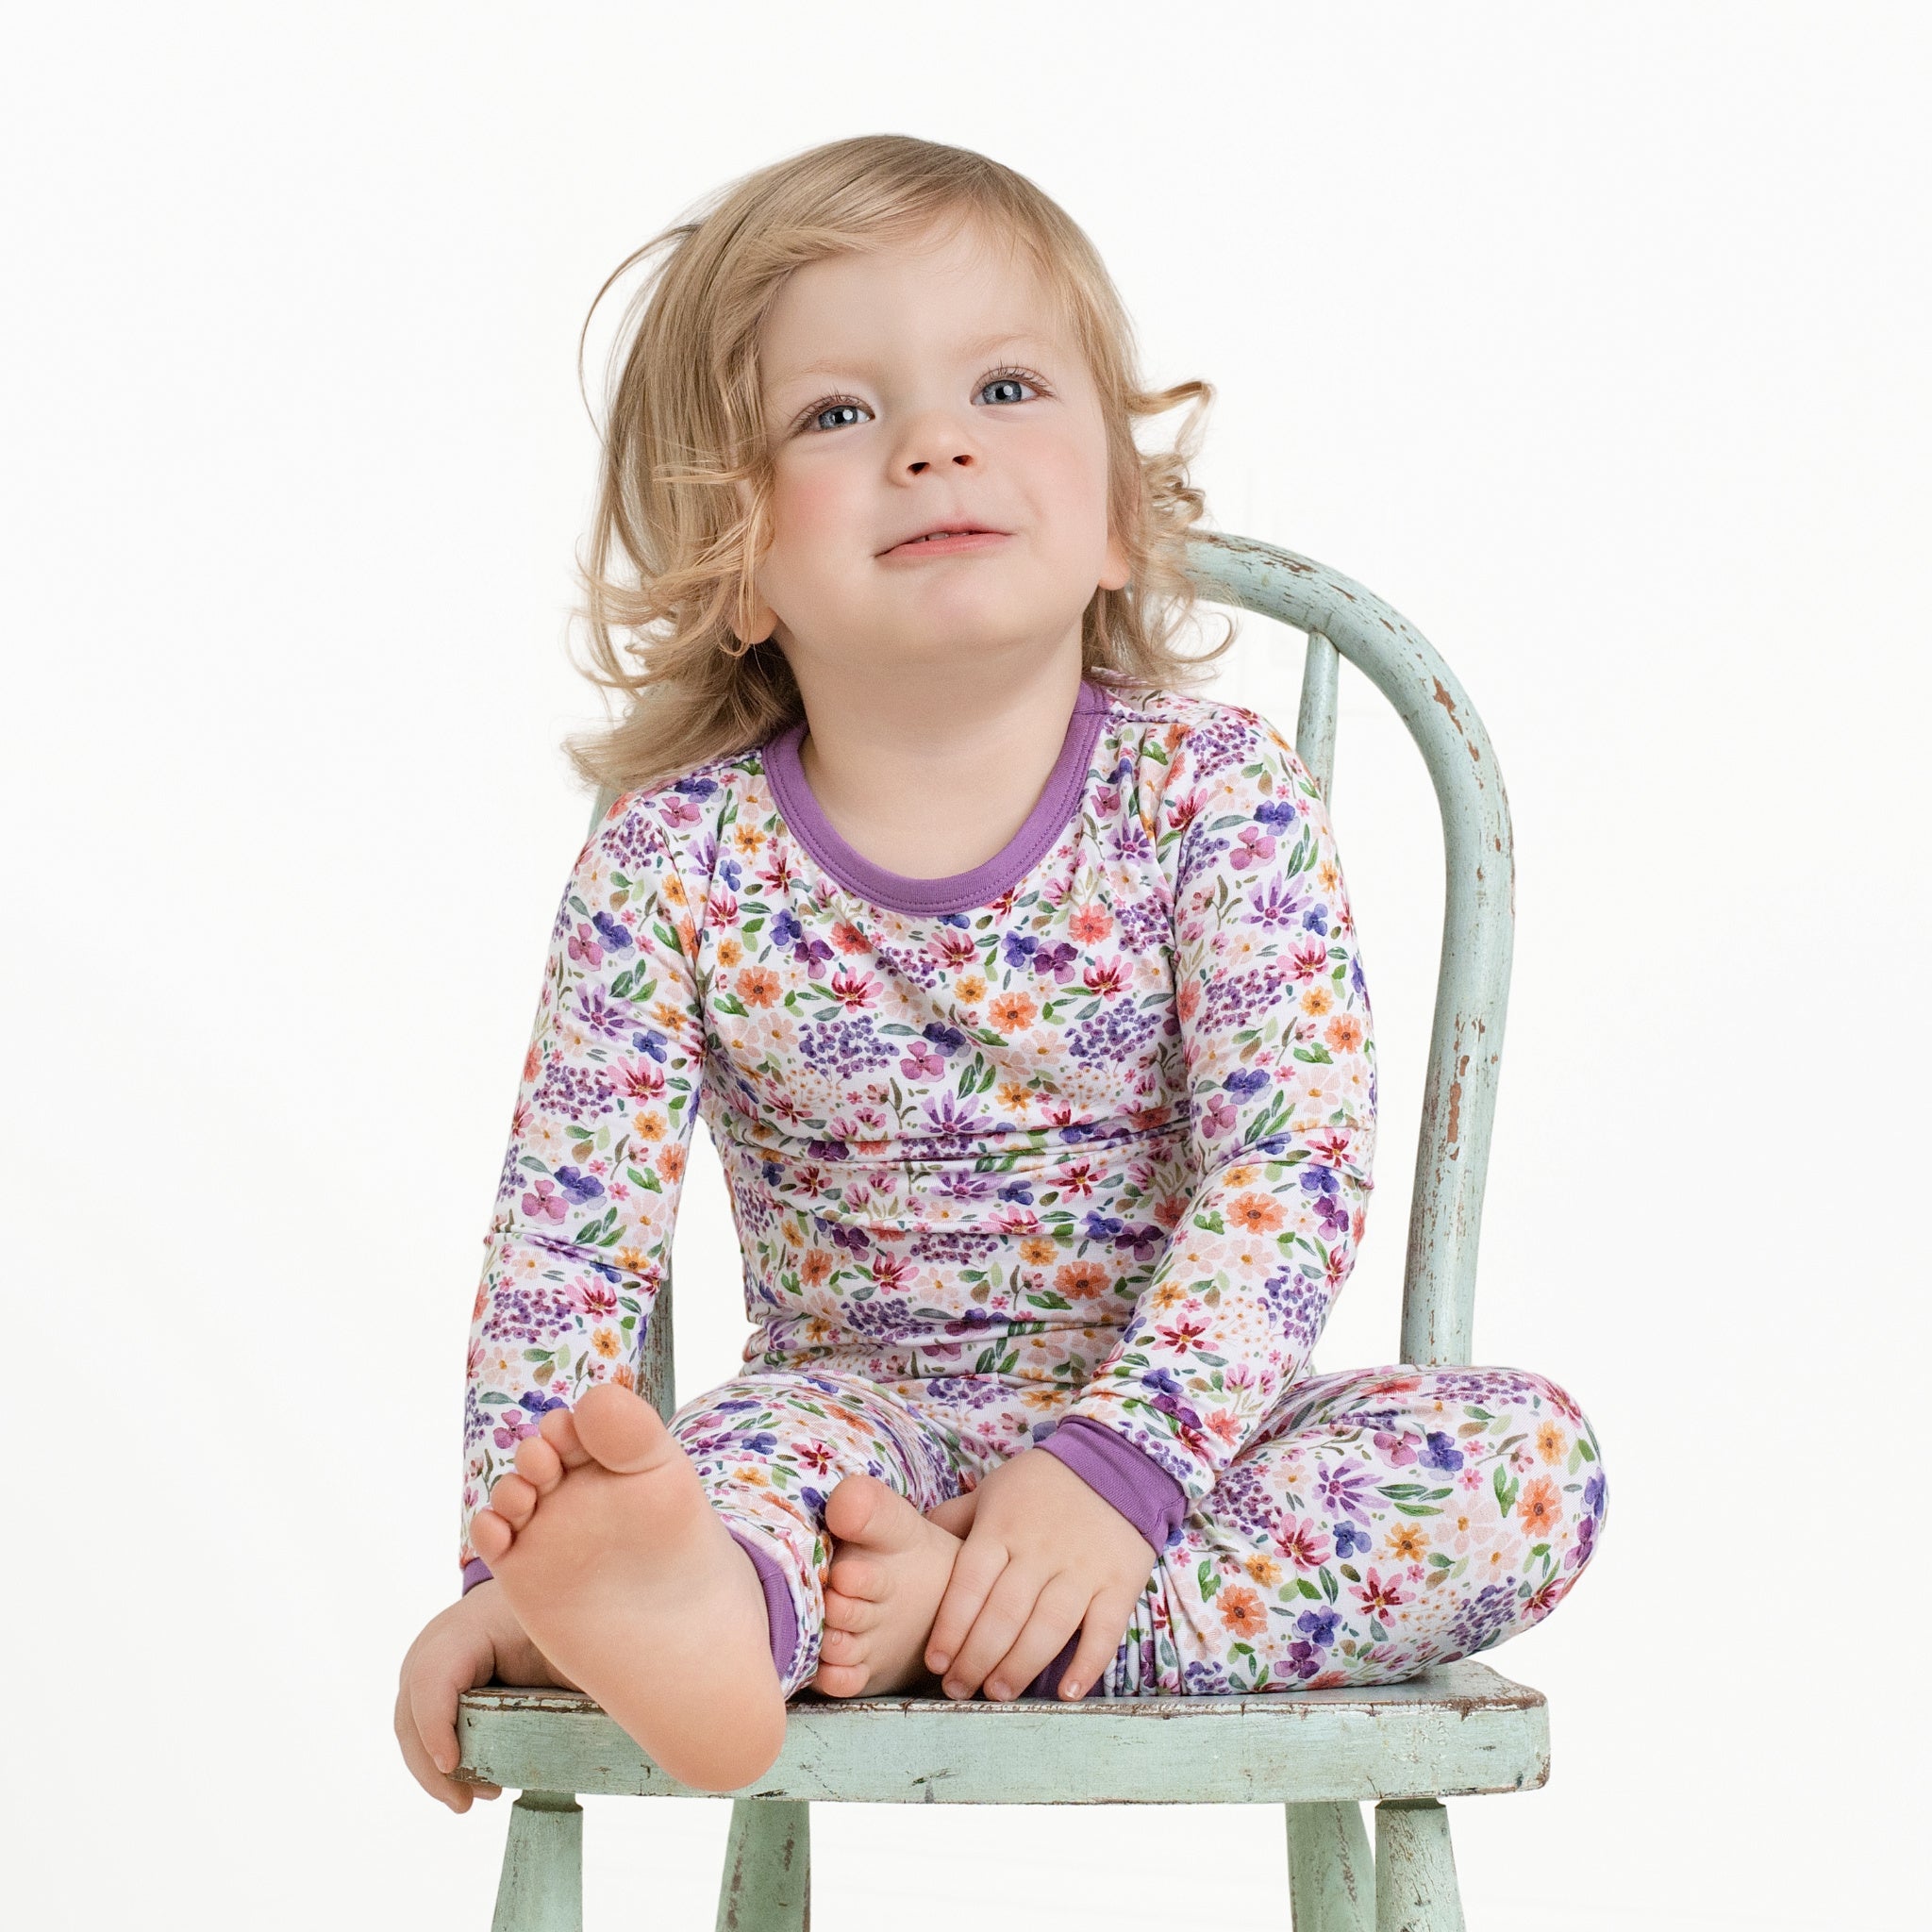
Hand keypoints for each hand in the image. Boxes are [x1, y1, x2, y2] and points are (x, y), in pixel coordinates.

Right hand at [394, 1581, 562, 1811]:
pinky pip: (420, 1719)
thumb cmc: (560, 1613)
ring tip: (471, 1798)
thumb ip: (583, 1672)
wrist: (545, 1585)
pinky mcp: (433, 1676)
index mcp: (473, 1624)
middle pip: (413, 1705)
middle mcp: (440, 1639)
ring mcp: (430, 1657)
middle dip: (431, 1761)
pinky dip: (436, 1753)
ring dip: (431, 1765)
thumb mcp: (573, 1640)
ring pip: (409, 1719)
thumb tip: (620, 1716)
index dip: (435, 1723)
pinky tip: (468, 1779)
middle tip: (468, 1803)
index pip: (435, 1674)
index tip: (453, 1766)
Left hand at [922, 1447, 1156, 1702]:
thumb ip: (955, 1521)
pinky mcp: (1119, 1582)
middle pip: (1004, 1613)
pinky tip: (1065, 1693)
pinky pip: (1104, 1630)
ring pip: (1047, 1627)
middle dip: (976, 1658)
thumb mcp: (992, 1490)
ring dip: (1019, 1666)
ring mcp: (1082, 1568)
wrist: (1115, 1462)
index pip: (969, 1585)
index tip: (935, 1662)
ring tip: (998, 1693)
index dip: (950, 1627)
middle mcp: (1040, 1550)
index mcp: (1002, 1528)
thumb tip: (907, 1544)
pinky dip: (1086, 1664)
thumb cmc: (1041, 1484)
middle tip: (959, 1689)